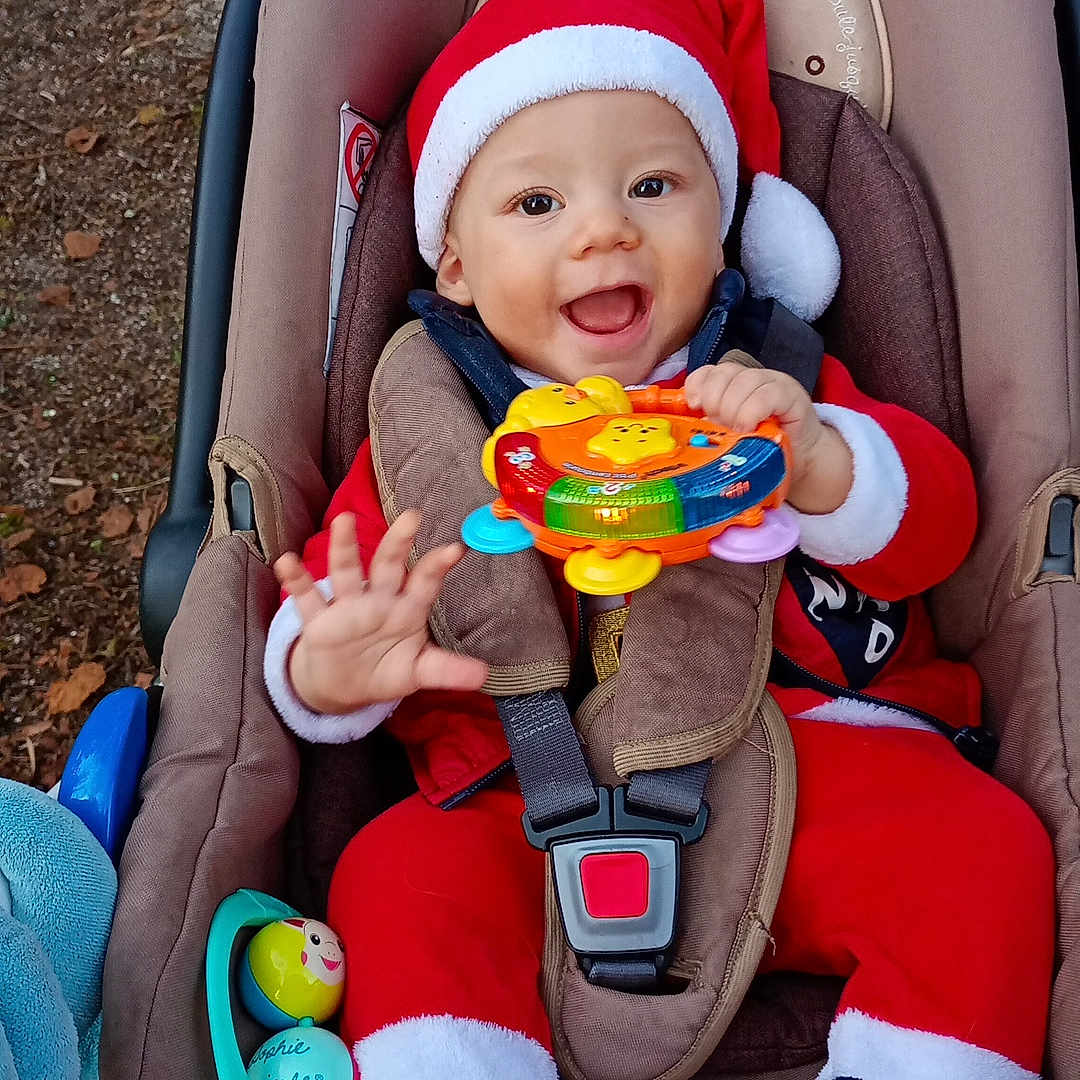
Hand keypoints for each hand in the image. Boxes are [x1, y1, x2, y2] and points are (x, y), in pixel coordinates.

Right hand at [274, 509, 488, 713]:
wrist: (344, 685)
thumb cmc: (386, 668)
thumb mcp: (417, 672)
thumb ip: (446, 671)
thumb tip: (485, 676)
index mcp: (408, 609)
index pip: (425, 584)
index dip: (438, 567)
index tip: (455, 549)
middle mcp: (379, 600)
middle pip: (389, 566)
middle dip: (398, 542)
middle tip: (412, 516)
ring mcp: (347, 607)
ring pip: (346, 572)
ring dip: (343, 547)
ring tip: (343, 520)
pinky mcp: (318, 621)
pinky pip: (305, 598)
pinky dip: (296, 580)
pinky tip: (287, 561)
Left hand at [683, 360, 852, 513]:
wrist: (802, 459)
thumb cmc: (763, 448)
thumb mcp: (731, 436)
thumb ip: (715, 425)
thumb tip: (696, 426)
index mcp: (735, 384)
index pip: (709, 371)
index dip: (697, 384)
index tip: (695, 405)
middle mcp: (754, 378)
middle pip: (724, 373)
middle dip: (715, 401)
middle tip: (721, 425)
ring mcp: (774, 383)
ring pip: (743, 382)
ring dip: (733, 409)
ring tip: (737, 431)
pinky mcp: (792, 395)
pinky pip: (765, 395)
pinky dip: (751, 412)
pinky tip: (749, 427)